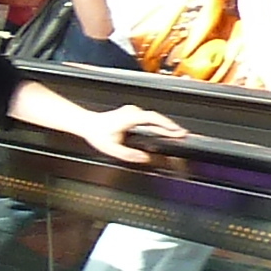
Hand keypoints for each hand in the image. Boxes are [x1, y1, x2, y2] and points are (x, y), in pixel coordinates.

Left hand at [66, 104, 182, 165]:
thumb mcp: (112, 148)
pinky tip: (164, 131)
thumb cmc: (97, 133)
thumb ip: (129, 155)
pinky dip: (158, 124)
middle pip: (156, 118)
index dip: (166, 124)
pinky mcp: (132, 113)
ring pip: (153, 118)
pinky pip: (149, 118)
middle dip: (170, 127)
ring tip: (177, 134)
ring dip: (165, 125)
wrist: (87, 124)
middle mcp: (132, 112)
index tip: (177, 131)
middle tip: (183, 134)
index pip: (153, 118)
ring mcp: (132, 111)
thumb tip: (145, 158)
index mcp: (129, 117)